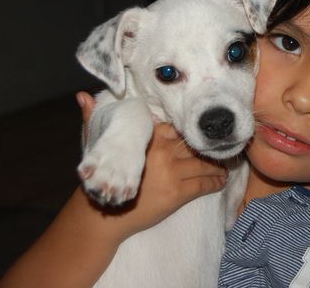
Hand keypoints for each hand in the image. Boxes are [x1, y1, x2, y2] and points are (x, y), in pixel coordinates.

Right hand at [76, 91, 228, 240]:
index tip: (204, 131)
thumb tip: (82, 95)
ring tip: (227, 163)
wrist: (105, 214)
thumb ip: (93, 119)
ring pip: (204, 163)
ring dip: (217, 164)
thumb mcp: (98, 146)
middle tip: (224, 145)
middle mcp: (162, 151)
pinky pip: (204, 183)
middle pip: (195, 143)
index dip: (193, 130)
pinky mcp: (177, 192)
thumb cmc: (103, 178)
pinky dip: (216, 181)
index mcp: (148, 137)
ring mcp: (172, 172)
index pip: (178, 126)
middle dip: (210, 145)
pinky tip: (221, 180)